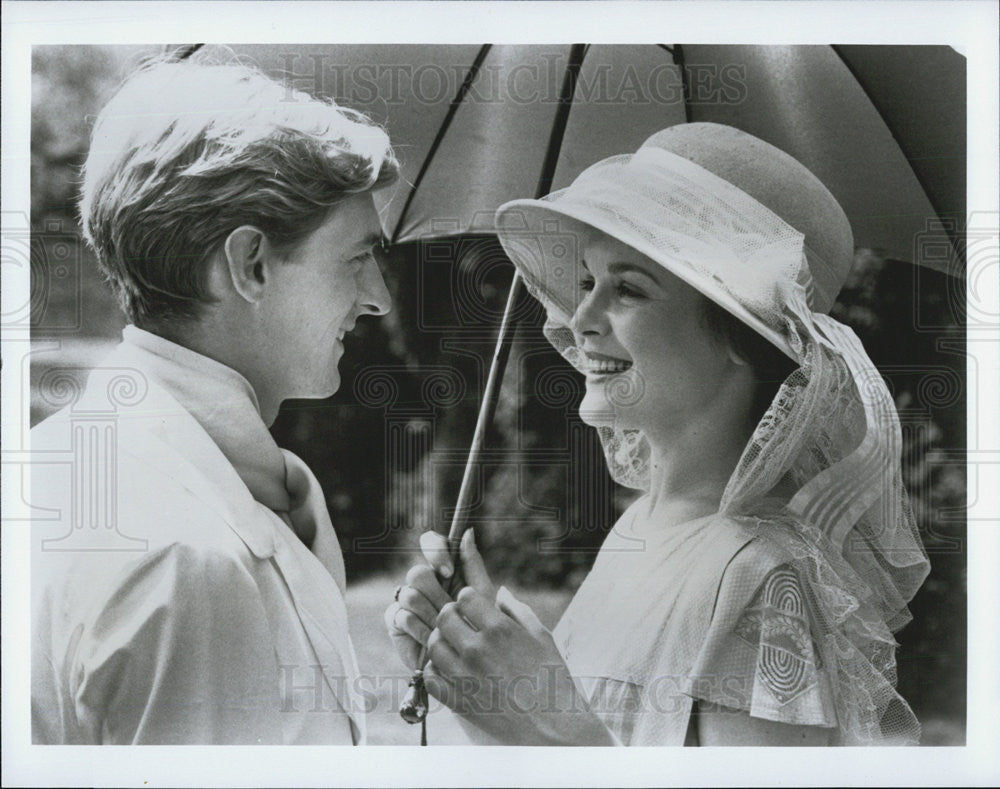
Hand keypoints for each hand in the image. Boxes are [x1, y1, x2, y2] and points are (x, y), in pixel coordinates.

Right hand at [384, 530, 495, 669]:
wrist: (467, 664)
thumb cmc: (478, 628)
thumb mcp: (481, 595)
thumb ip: (473, 563)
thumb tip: (467, 531)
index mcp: (443, 569)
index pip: (431, 543)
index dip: (436, 552)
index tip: (449, 571)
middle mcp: (423, 581)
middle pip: (418, 571)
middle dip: (436, 595)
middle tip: (449, 611)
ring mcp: (407, 600)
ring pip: (409, 594)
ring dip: (430, 615)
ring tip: (444, 629)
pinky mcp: (395, 620)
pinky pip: (402, 615)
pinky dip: (420, 629)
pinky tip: (431, 639)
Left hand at [424, 585, 615, 745]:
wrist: (553, 727)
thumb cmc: (552, 679)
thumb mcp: (542, 637)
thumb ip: (518, 611)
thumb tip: (500, 592)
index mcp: (499, 629)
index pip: (465, 597)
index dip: (468, 599)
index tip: (473, 608)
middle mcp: (477, 649)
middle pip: (444, 617)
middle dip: (450, 615)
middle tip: (459, 622)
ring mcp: (465, 676)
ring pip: (434, 645)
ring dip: (440, 640)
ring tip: (452, 645)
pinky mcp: (459, 701)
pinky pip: (431, 679)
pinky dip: (433, 670)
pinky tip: (446, 669)